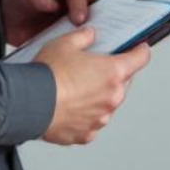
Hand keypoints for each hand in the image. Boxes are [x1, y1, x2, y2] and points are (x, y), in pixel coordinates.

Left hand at [0, 0, 97, 46]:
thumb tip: (52, 3)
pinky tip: (84, 56)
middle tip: (92, 35)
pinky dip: (86, 46)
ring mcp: (76, 17)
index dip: (80, 4)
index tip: (79, 19)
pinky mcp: (74, 33)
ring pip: (94, 24)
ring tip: (94, 47)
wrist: (9, 20)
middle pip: (95, 7)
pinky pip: (85, 39)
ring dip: (94, 35)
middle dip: (96, 20)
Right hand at [36, 28, 151, 144]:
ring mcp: (100, 119)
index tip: (140, 49)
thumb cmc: (47, 75)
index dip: (140, 51)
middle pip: (123, 82)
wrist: (29, 104)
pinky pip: (91, 122)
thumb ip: (83, 36)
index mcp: (113, 72)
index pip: (140, 59)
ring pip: (106, 104)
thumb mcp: (64, 43)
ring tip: (74, 89)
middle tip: (91, 68)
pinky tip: (69, 107)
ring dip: (97, 97)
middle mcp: (112, 98)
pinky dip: (84, 115)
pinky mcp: (86, 134)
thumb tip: (90, 34)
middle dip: (111, 75)